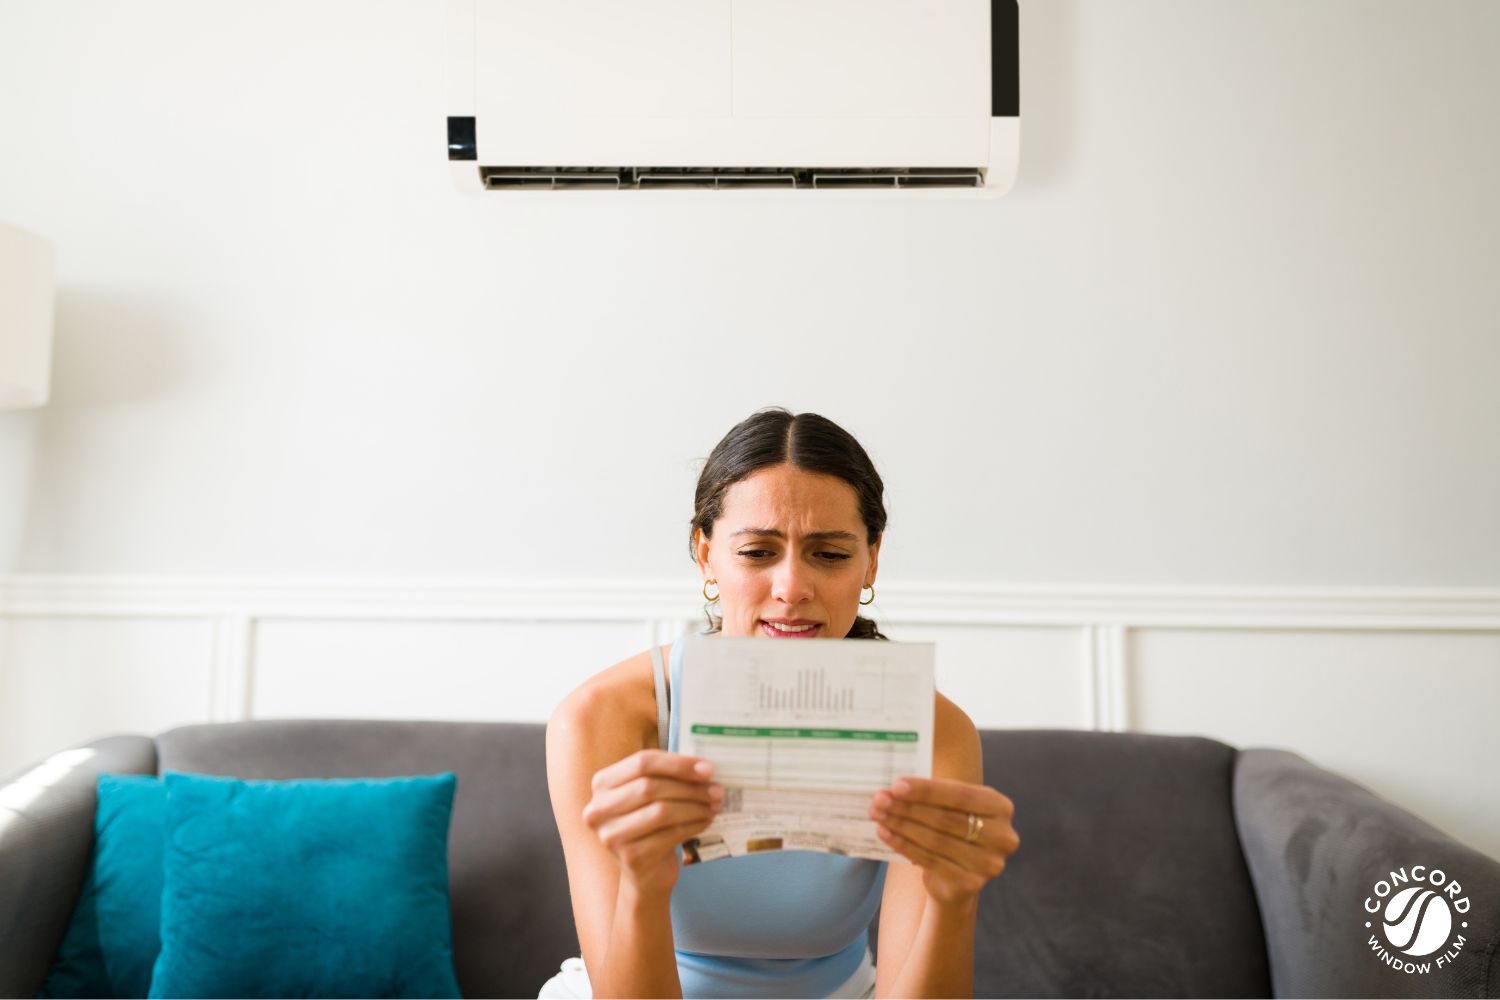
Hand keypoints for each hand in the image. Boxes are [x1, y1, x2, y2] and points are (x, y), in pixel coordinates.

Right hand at [582, 749, 723, 896]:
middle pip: (650, 786)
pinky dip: (692, 826)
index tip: (707, 768)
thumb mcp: (649, 795)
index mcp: (602, 784)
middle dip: (689, 787)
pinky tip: (705, 822)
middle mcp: (598, 809)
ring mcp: (611, 835)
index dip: (678, 763)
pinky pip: (669, 835)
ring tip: (713, 805)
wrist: (645, 873)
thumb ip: (667, 776)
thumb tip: (703, 767)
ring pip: (661, 811)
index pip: (642, 762)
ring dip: (694, 806)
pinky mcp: (629, 857)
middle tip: (716, 790)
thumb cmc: (649, 825)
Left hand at [870, 777, 1018, 906]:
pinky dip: (904, 845)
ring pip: (935, 840)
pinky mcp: (971, 883)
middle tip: (880, 800)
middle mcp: (1002, 836)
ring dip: (902, 825)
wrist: (957, 877)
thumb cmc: (951, 830)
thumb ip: (933, 795)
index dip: (926, 790)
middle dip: (908, 807)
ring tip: (878, 815)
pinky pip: (930, 860)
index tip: (896, 785)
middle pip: (946, 818)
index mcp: (1001, 807)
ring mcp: (989, 863)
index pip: (960, 795)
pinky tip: (885, 834)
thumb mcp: (951, 807)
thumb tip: (893, 788)